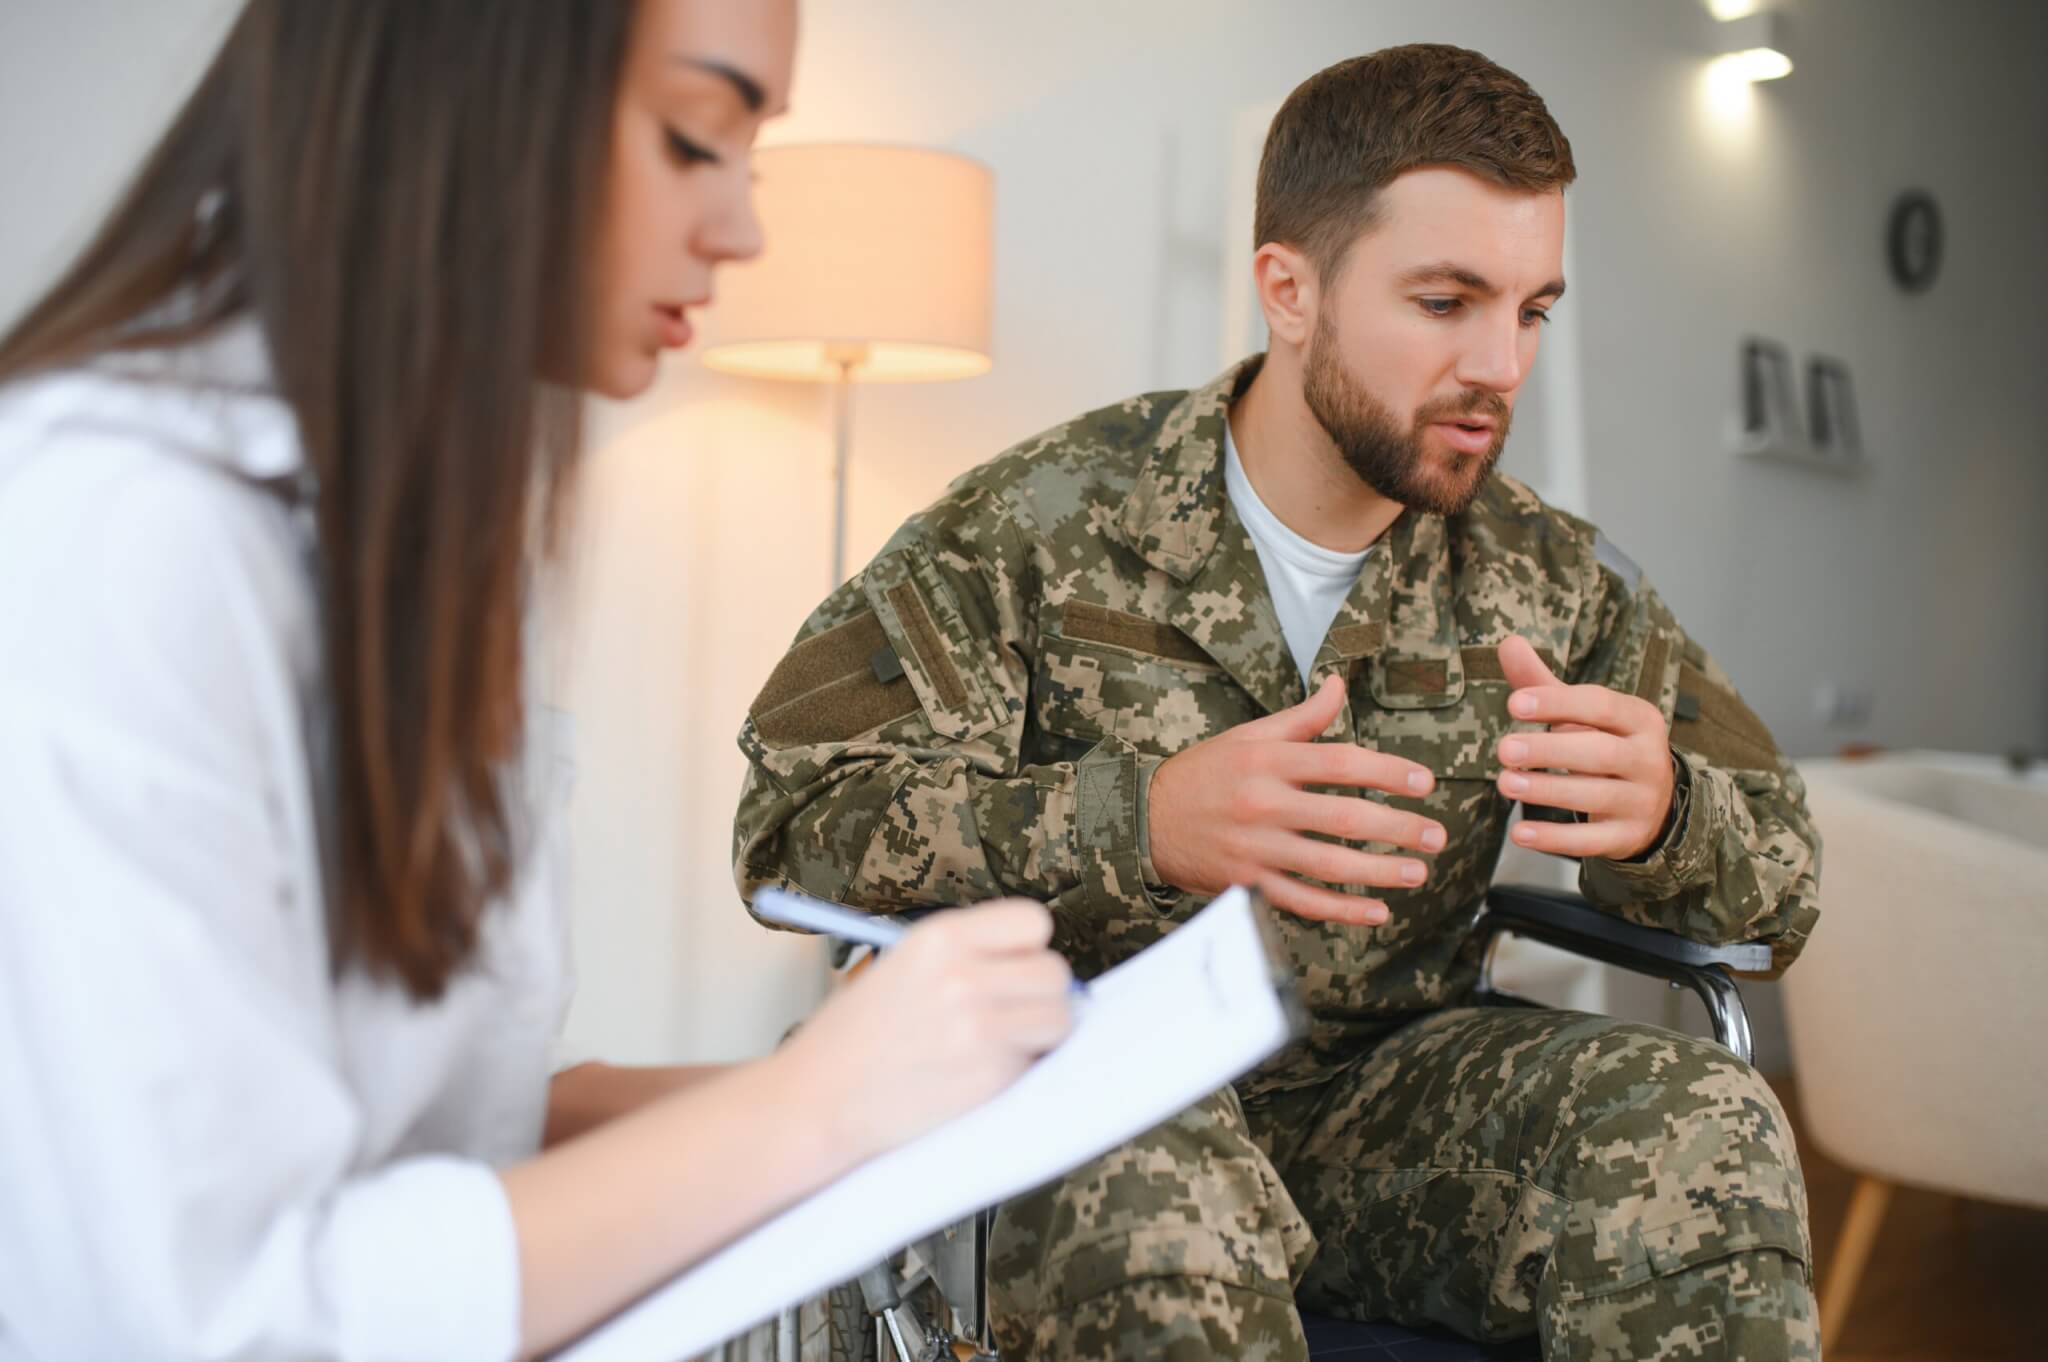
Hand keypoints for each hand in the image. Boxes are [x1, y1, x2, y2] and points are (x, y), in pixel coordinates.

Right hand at [779, 898, 1072, 1162]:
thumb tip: (1034, 964)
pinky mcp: (989, 1079)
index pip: (1033, 922)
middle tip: (1009, 1013)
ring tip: (997, 1044)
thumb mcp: (903, 965)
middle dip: (1039, 994)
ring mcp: (979, 1031)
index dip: (1027, 948)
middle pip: (1055, 973)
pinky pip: (1035, 1064)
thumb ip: (968, 956)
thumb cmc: (856, 1036)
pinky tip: (975, 1073)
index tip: (1013, 966)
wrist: (818, 1098)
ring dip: (1039, 1033)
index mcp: (940, 939)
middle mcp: (963, 978)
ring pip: (1059, 1020)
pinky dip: (1017, 1071)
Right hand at [1146, 674, 1446, 926]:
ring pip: (1328, 865)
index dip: (1388, 771)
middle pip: (1343, 817)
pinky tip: (1376, 912)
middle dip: (1398, 828)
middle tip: (1436, 834)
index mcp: (1266, 761)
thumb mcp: (1248, 737)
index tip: (1425, 782)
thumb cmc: (1204, 774)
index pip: (1340, 762)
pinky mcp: (1246, 883)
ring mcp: (1254, 848)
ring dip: (1379, 872)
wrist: (1144, 819)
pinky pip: (1301, 901)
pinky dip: (1340, 910)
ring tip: (1418, 872)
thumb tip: (1339, 684)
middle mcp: (1262, 803)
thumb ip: (1300, 718)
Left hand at [1494, 635, 1675, 860]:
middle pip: (1599, 752)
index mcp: (1639, 718)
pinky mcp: (1628, 836)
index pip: (1600, 705)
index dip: (1557, 703)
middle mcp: (1648, 758)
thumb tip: (1508, 641)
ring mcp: (1641, 800)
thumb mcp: (1582, 714)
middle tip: (1504, 749)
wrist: (1655, 803)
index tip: (1514, 704)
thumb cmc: (1605, 744)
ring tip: (1505, 783)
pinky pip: (1591, 841)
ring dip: (1547, 791)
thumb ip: (1543, 683)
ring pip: (1595, 795)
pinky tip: (1519, 834)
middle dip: (1550, 750)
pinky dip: (1555, 838)